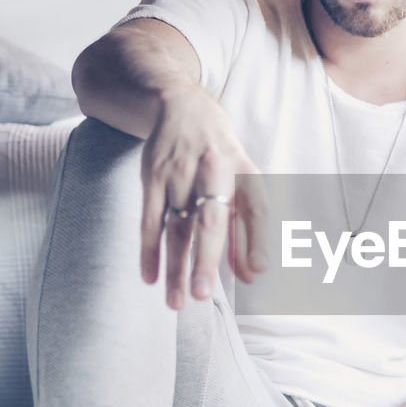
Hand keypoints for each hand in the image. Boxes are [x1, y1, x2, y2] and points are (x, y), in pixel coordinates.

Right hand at [139, 87, 269, 307]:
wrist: (179, 104)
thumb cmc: (220, 154)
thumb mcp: (242, 178)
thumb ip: (247, 227)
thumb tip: (253, 274)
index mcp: (245, 172)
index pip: (255, 210)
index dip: (256, 241)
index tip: (257, 272)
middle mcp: (214, 171)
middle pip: (210, 221)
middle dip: (207, 259)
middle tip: (204, 294)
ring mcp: (179, 174)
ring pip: (176, 227)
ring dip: (175, 267)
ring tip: (177, 302)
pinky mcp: (152, 176)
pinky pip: (149, 219)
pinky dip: (148, 250)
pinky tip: (150, 278)